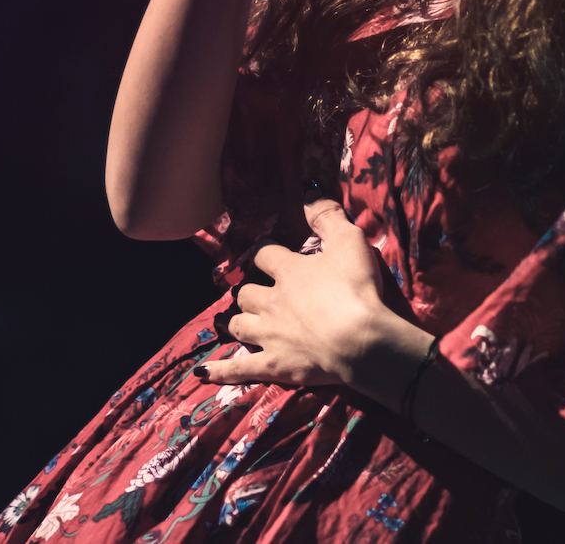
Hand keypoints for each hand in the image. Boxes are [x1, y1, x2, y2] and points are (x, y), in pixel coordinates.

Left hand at [195, 200, 419, 388]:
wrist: (361, 342)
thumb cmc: (357, 288)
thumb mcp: (349, 241)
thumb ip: (327, 216)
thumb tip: (308, 192)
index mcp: (288, 272)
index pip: (263, 254)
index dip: (262, 251)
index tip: (265, 252)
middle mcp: (271, 302)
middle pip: (246, 293)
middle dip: (248, 291)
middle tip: (256, 293)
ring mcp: (269, 336)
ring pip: (239, 326)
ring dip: (238, 322)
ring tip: (239, 322)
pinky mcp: (274, 366)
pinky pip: (239, 370)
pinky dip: (220, 371)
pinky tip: (202, 372)